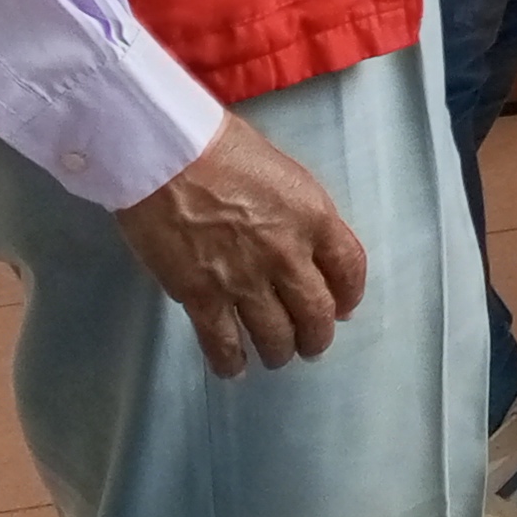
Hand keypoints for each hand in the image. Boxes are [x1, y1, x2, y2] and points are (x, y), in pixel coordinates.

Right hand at [112, 115, 367, 376]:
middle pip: (317, 313)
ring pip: (275, 335)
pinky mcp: (202, 296)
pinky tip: (234, 368)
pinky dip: (231, 361)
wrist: (165, 155)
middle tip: (312, 345)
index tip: (344, 309)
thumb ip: (301, 214)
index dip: (350, 296)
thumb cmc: (221, 148)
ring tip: (276, 356)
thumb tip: (308, 246)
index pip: (350, 269)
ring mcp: (244, 280)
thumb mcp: (284, 173)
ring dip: (280, 351)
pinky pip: (223, 342)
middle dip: (317, 336)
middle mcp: (288, 255)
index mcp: (315, 218)